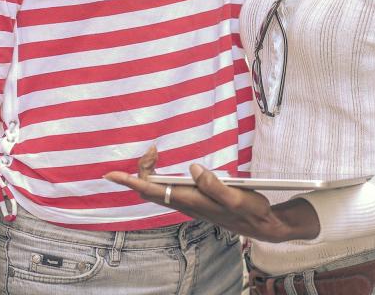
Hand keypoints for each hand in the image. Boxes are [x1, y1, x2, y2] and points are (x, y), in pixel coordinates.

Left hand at [104, 147, 316, 242]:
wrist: (261, 225)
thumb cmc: (250, 210)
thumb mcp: (236, 196)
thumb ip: (214, 184)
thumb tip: (193, 168)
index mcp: (193, 200)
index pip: (154, 190)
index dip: (132, 181)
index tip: (112, 173)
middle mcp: (187, 203)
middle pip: (151, 189)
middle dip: (143, 169)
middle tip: (152, 149)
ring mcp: (190, 203)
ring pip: (158, 190)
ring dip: (150, 173)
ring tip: (153, 153)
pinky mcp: (196, 201)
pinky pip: (168, 190)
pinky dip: (160, 177)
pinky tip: (163, 169)